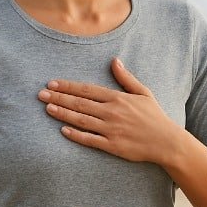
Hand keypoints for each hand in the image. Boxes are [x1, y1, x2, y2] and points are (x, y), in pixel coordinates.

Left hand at [37, 57, 183, 163]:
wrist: (166, 141)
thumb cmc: (155, 117)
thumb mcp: (143, 93)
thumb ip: (126, 78)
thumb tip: (114, 61)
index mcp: (118, 98)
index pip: (87, 90)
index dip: (68, 86)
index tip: (52, 83)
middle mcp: (112, 112)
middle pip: (80, 103)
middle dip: (59, 98)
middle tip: (40, 94)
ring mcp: (111, 129)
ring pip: (82, 120)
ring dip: (63, 113)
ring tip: (47, 108)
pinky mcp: (113, 146)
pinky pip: (90, 139)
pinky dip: (76, 135)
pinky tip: (63, 130)